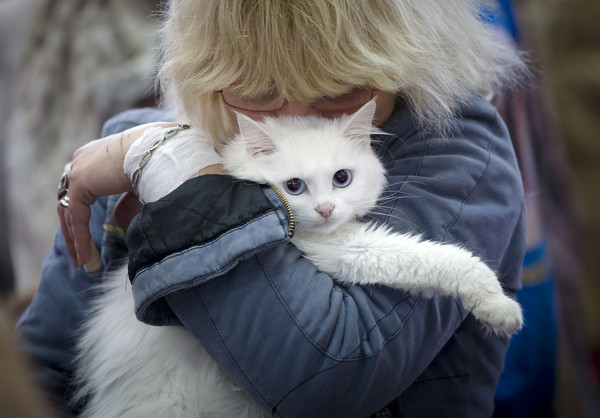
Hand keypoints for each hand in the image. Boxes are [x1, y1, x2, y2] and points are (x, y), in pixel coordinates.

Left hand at [57, 122, 176, 269]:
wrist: (161, 151)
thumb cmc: (159, 163)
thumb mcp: (140, 188)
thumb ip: (127, 205)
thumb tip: (117, 224)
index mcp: (96, 157)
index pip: (79, 192)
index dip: (82, 218)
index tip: (89, 240)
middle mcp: (83, 160)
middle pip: (68, 203)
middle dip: (74, 233)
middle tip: (81, 258)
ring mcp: (78, 169)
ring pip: (69, 212)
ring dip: (76, 240)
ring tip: (85, 264)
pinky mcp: (80, 181)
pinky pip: (76, 217)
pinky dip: (81, 239)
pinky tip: (87, 259)